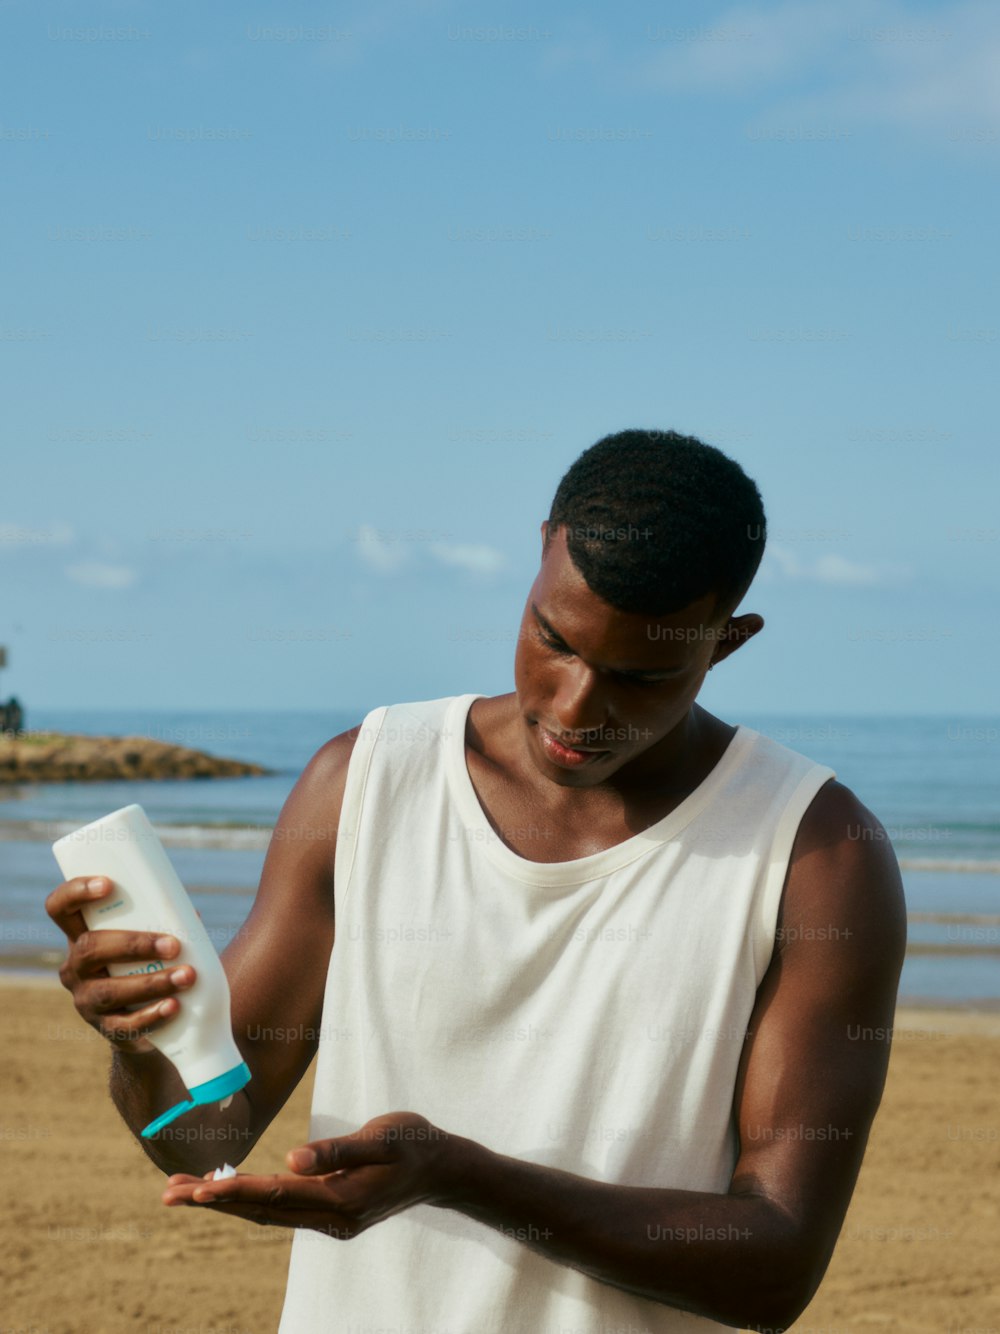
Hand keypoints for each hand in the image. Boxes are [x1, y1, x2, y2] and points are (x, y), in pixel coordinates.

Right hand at [45, 876, 195, 1050]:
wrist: (146, 1018)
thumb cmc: (147, 963)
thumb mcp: (147, 939)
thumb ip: (164, 922)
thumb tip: (190, 916)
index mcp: (82, 934)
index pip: (59, 908)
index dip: (75, 892)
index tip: (107, 884)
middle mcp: (75, 966)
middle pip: (89, 948)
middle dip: (134, 944)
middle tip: (174, 945)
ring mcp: (86, 999)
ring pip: (109, 990)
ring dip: (152, 982)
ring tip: (187, 976)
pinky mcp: (105, 1028)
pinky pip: (124, 1025)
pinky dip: (152, 1015)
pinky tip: (174, 1006)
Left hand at [161, 1111, 455, 1237]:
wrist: (444, 1168)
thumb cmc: (413, 1143)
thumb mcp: (382, 1139)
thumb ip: (337, 1150)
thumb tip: (291, 1159)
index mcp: (340, 1199)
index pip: (275, 1196)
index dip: (234, 1192)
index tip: (197, 1189)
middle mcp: (331, 1217)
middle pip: (261, 1210)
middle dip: (214, 1201)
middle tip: (169, 1191)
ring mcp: (331, 1220)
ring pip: (267, 1213)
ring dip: (225, 1203)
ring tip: (184, 1191)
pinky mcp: (331, 1213)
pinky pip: (281, 1209)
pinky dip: (250, 1201)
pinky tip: (229, 1193)